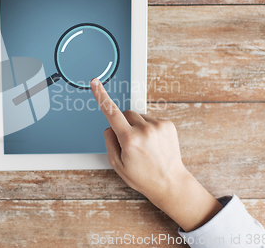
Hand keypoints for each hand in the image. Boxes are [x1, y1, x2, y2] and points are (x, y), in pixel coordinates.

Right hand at [90, 78, 222, 231]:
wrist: (170, 183)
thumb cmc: (142, 176)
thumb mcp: (117, 164)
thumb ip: (109, 141)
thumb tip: (110, 126)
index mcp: (129, 140)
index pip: (111, 113)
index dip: (101, 96)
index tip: (95, 82)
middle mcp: (144, 129)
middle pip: (125, 114)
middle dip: (123, 124)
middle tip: (128, 143)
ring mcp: (158, 126)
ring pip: (138, 117)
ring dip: (137, 126)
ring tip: (144, 146)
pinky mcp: (168, 124)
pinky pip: (150, 119)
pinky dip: (148, 128)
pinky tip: (153, 144)